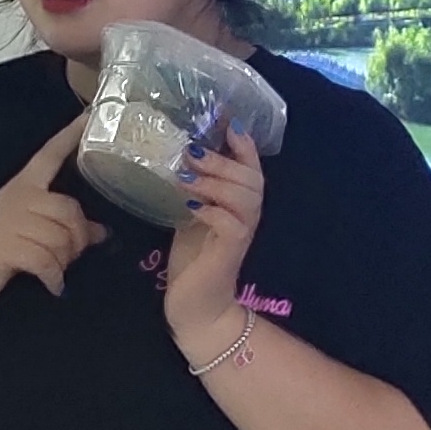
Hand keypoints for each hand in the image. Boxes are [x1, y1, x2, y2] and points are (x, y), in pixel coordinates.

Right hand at [0, 119, 99, 307]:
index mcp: (23, 187)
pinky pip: (47, 261)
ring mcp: (12, 221)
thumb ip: (63, 227)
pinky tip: (52, 285)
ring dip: (66, 261)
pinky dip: (54, 278)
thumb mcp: (28, 231)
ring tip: (57, 270)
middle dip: (79, 238)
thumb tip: (100, 233)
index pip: (49, 155)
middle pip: (70, 208)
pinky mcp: (8, 247)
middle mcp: (19, 198)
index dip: (69, 136)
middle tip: (73, 255)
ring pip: (61, 238)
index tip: (88, 116)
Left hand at [164, 130, 264, 347]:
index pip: (252, 167)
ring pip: (245, 196)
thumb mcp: (191, 214)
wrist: (198, 308)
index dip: (244, 143)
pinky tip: (190, 207)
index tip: (226, 121)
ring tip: (185, 176)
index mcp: (239, 205)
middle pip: (251, 178)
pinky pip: (231, 224)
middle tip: (191, 151)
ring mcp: (242, 234)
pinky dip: (211, 210)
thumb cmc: (193, 261)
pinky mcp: (230, 252)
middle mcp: (247, 217)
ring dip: (215, 181)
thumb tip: (177, 154)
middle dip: (222, 160)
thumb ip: (194, 189)